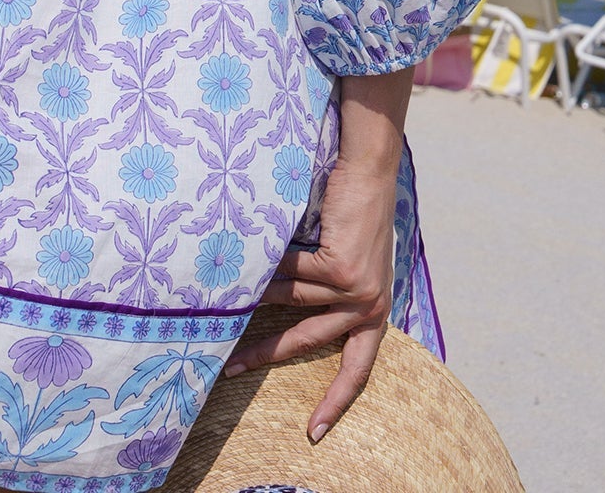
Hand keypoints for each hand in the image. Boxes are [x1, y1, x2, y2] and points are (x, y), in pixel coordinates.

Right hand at [224, 158, 395, 439]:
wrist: (369, 172)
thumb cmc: (356, 211)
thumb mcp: (351, 261)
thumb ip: (328, 289)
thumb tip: (276, 307)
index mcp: (375, 310)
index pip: (358, 367)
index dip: (335, 400)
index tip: (315, 432)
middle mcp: (370, 306)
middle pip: (309, 342)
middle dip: (267, 354)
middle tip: (232, 369)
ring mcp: (358, 289)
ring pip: (294, 299)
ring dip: (261, 292)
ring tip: (230, 291)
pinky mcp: (343, 269)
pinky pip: (294, 271)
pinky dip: (273, 261)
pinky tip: (255, 252)